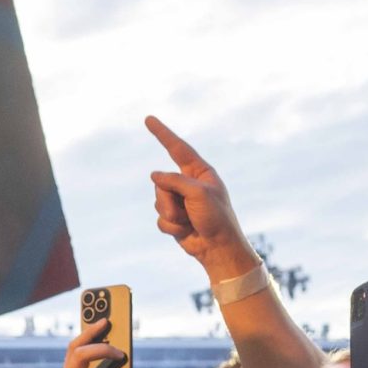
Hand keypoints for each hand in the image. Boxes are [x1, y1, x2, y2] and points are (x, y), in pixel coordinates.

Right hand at [145, 116, 256, 281]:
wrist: (218, 248)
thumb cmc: (216, 218)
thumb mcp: (198, 193)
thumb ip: (174, 181)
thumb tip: (154, 175)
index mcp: (200, 172)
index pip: (178, 148)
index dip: (162, 134)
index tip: (148, 119)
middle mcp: (188, 184)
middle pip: (161, 182)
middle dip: (169, 200)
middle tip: (188, 211)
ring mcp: (180, 201)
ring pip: (158, 201)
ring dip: (171, 215)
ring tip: (189, 222)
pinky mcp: (174, 218)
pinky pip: (160, 219)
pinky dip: (171, 227)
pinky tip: (186, 232)